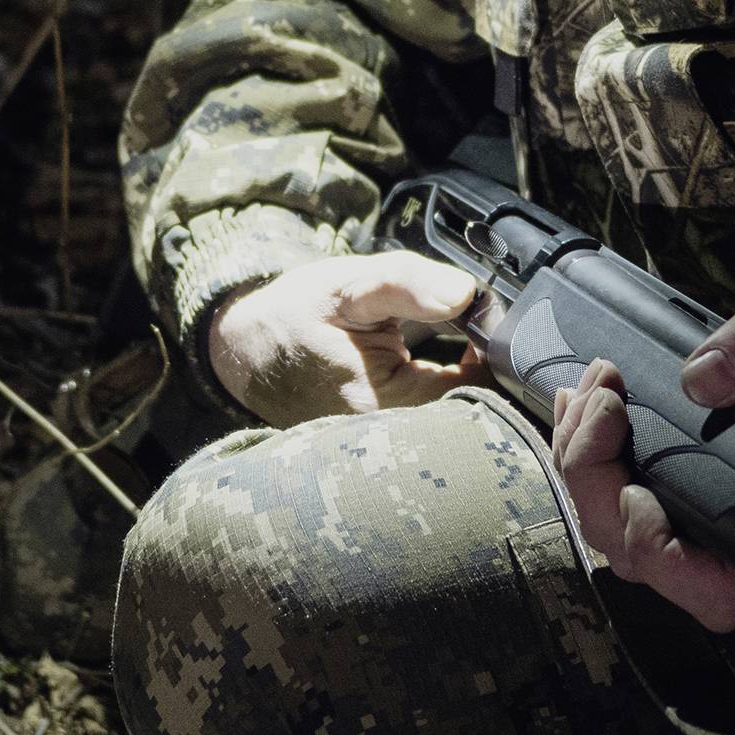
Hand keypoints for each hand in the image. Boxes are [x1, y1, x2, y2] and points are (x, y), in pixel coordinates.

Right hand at [206, 252, 488, 425]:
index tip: (484, 324)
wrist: (243, 347)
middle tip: (474, 335)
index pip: (473, 396)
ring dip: (464, 386)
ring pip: (451, 424)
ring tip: (458, 348)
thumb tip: (466, 294)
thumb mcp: (349, 284)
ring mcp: (379, 451)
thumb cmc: (294, 314)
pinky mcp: (379, 448)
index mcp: (377, 407)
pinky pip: (431, 427)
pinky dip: (444, 396)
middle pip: (467, 418)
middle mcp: (381, 442)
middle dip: (481, 376)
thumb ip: (408, 283)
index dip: (491, 358)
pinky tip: (441, 366)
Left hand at [549, 271, 734, 634]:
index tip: (630, 473)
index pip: (699, 582)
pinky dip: (583, 451)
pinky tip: (579, 405)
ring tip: (588, 392)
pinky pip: (608, 495)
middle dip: (592, 473)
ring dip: (581, 458)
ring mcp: (692, 522)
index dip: (648, 541)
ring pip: (610, 525)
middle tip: (598, 399)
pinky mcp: (667, 492)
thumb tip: (704, 380)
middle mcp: (728, 544)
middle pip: (631, 549)